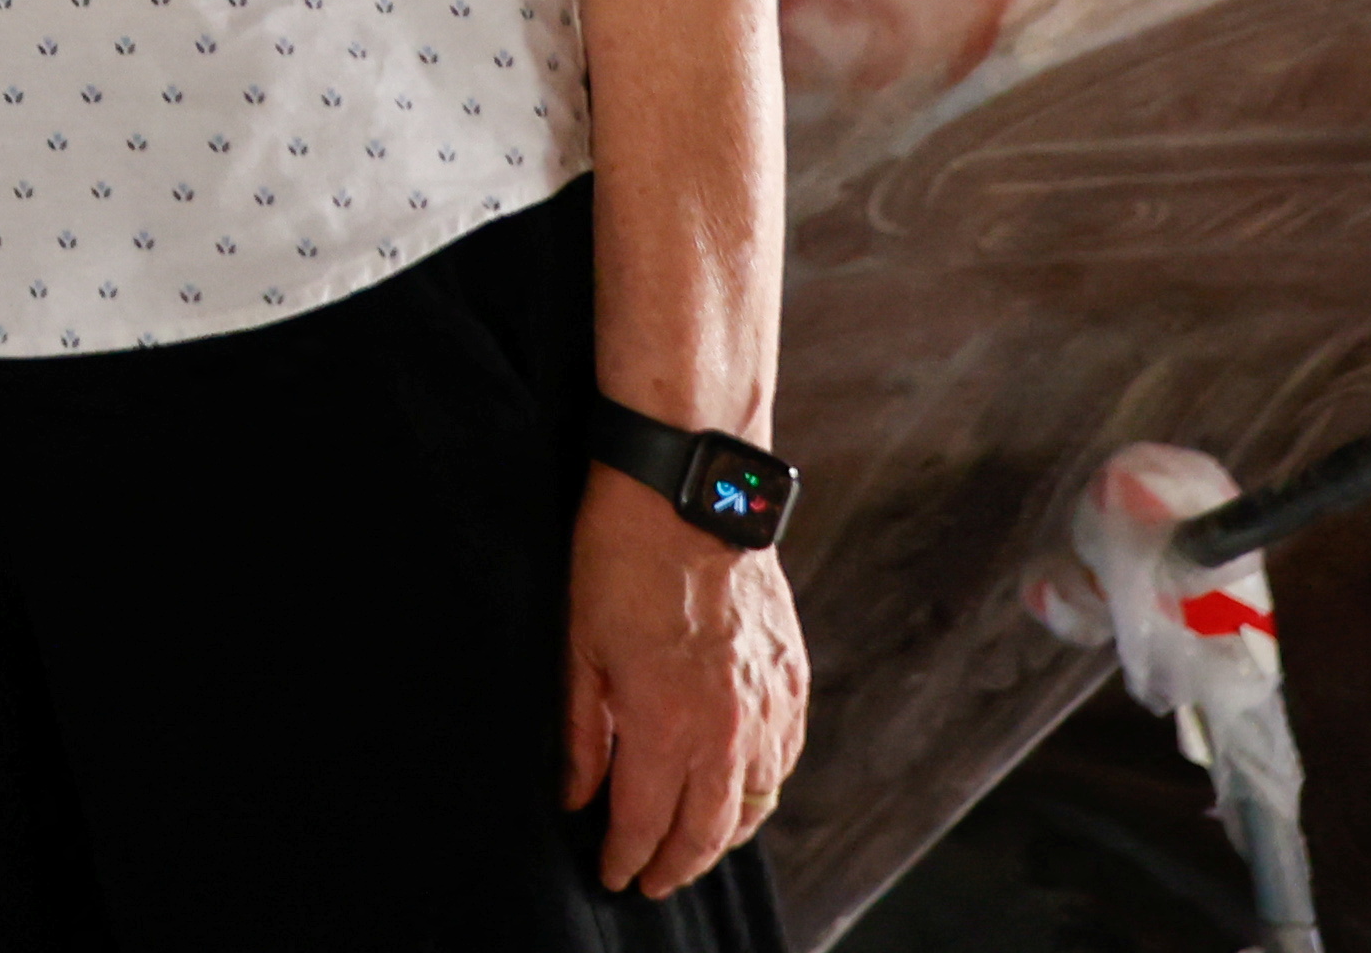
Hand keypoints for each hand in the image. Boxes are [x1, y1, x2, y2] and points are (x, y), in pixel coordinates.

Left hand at [565, 468, 807, 896]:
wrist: (692, 490)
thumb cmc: (620, 559)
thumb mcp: (578, 647)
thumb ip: (582, 733)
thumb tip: (578, 796)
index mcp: (668, 723)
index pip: (647, 821)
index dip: (626, 857)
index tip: (611, 873)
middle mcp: (729, 726)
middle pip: (708, 830)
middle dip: (675, 865)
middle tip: (650, 880)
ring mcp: (768, 703)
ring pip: (756, 802)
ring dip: (722, 834)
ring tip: (691, 847)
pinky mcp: (792, 677)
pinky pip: (786, 759)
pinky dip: (762, 788)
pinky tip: (739, 791)